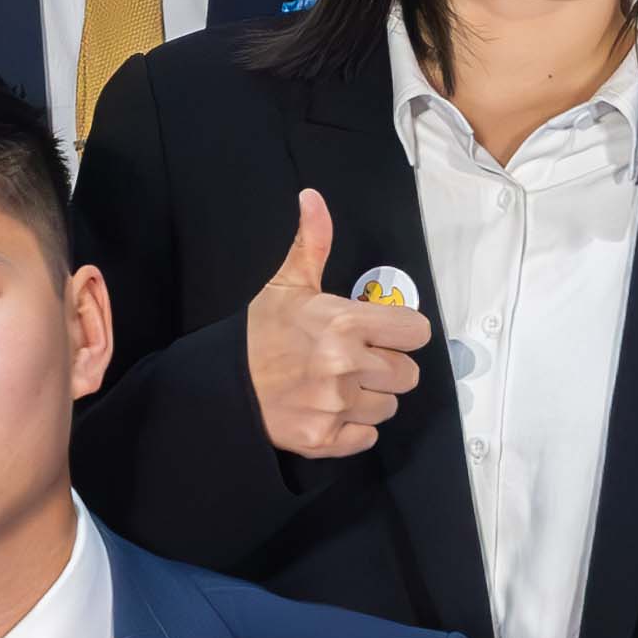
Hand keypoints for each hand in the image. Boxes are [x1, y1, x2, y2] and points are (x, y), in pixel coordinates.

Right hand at [240, 187, 433, 465]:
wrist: (221, 385)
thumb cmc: (259, 334)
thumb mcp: (286, 285)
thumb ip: (312, 242)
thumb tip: (313, 198)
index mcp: (345, 323)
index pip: (416, 332)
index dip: (402, 332)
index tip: (383, 334)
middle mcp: (346, 366)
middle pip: (407, 374)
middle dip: (387, 367)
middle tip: (357, 362)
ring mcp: (336, 406)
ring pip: (388, 407)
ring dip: (371, 399)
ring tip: (340, 386)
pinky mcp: (325, 439)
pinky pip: (367, 437)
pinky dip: (353, 429)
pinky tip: (330, 411)